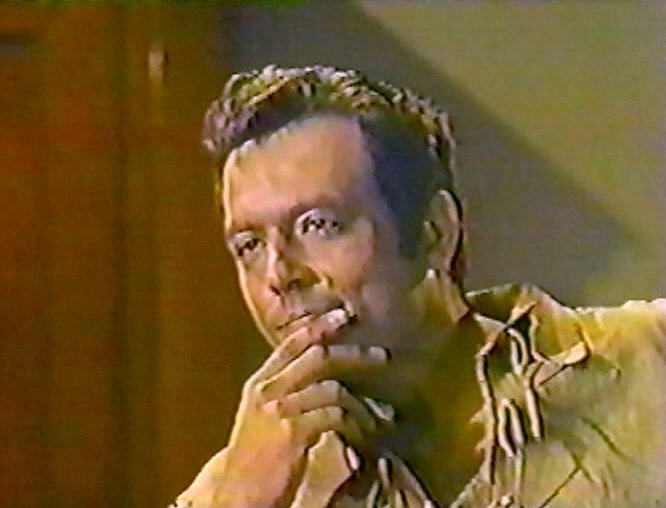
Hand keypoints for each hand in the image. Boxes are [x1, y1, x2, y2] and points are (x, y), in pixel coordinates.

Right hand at [213, 308, 389, 506]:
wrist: (238, 493)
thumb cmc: (258, 456)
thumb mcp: (266, 416)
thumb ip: (288, 392)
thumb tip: (324, 376)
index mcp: (261, 382)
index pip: (292, 341)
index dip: (320, 324)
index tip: (345, 314)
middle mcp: (267, 389)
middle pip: (317, 355)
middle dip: (353, 353)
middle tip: (382, 355)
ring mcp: (279, 409)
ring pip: (331, 387)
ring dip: (361, 401)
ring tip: (380, 415)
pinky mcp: (292, 432)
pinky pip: (335, 415)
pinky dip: (355, 423)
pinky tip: (364, 434)